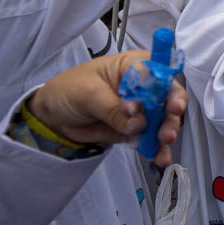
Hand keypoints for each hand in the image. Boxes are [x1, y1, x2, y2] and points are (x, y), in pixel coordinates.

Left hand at [29, 51, 187, 167]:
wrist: (52, 116)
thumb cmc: (69, 89)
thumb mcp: (88, 93)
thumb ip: (113, 107)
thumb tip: (137, 123)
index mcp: (134, 66)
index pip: (160, 74)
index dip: (168, 88)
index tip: (171, 106)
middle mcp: (144, 86)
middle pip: (167, 98)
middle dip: (171, 115)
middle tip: (167, 132)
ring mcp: (141, 109)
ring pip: (162, 120)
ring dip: (166, 133)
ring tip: (163, 145)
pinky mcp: (134, 128)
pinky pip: (149, 138)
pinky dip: (156, 149)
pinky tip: (160, 157)